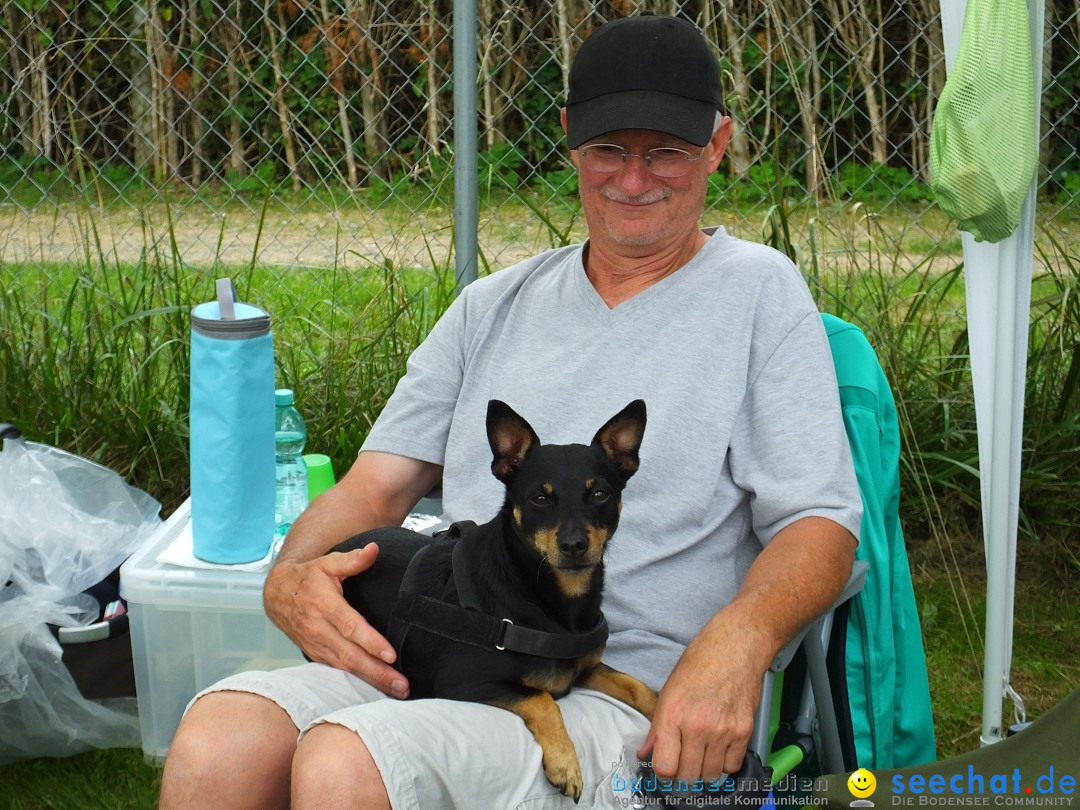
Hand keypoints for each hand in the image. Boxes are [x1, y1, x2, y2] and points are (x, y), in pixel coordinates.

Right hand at [264, 544, 409, 698]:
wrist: (277, 593)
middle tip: (402, 685)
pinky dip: (357, 681)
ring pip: (345, 667)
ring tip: (397, 691)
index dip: (370, 642)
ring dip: (371, 680)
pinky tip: (376, 688)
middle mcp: (318, 628)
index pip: (350, 627)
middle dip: (377, 672)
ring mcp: (315, 644)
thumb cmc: (309, 577)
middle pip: (350, 655)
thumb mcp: (328, 562)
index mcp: (323, 604)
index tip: (391, 655)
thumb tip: (374, 549)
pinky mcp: (314, 654)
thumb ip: (353, 559)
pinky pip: (337, 670)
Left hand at [637, 617, 764, 781]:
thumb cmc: (701, 661)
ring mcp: (723, 731)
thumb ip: (657, 727)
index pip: (664, 767)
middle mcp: (697, 726)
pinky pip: (733, 765)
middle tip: (683, 762)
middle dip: (683, 774)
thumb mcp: (669, 690)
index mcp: (673, 714)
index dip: (663, 772)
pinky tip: (720, 747)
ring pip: (711, 775)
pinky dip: (726, 762)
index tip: (666, 768)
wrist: (736, 646)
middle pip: (688, 776)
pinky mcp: (744, 731)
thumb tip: (646, 753)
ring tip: (702, 754)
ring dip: (705, 770)